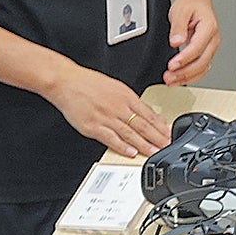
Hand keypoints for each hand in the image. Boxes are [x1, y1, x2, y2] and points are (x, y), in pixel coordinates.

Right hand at [46, 63, 172, 158]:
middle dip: (157, 137)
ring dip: (144, 145)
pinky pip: (111, 139)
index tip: (169, 134)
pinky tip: (131, 153)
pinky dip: (122, 147)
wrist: (66, 81)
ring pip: (129, 133)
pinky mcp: (93, 126)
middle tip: (167, 146)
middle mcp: (118, 106)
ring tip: (154, 152)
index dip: (160, 126)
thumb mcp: (115, 87)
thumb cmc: (88, 83)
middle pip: (142, 125)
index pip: (148, 113)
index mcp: (125, 96)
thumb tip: (147, 112)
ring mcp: (106, 117)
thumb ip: (131, 101)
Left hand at [164, 0, 219, 84]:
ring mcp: (211, 48)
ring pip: (202, 68)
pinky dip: (190, 76)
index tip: (172, 65)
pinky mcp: (206, 53)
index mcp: (209, 27)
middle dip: (185, 72)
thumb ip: (178, 27)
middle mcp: (213, 40)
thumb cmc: (191, 4)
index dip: (184, 58)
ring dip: (187, 77)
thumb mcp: (180, 10)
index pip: (198, 47)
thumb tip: (176, 42)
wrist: (197, 0)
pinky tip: (178, 80)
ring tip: (171, 82)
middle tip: (169, 77)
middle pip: (202, 62)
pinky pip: (201, 68)